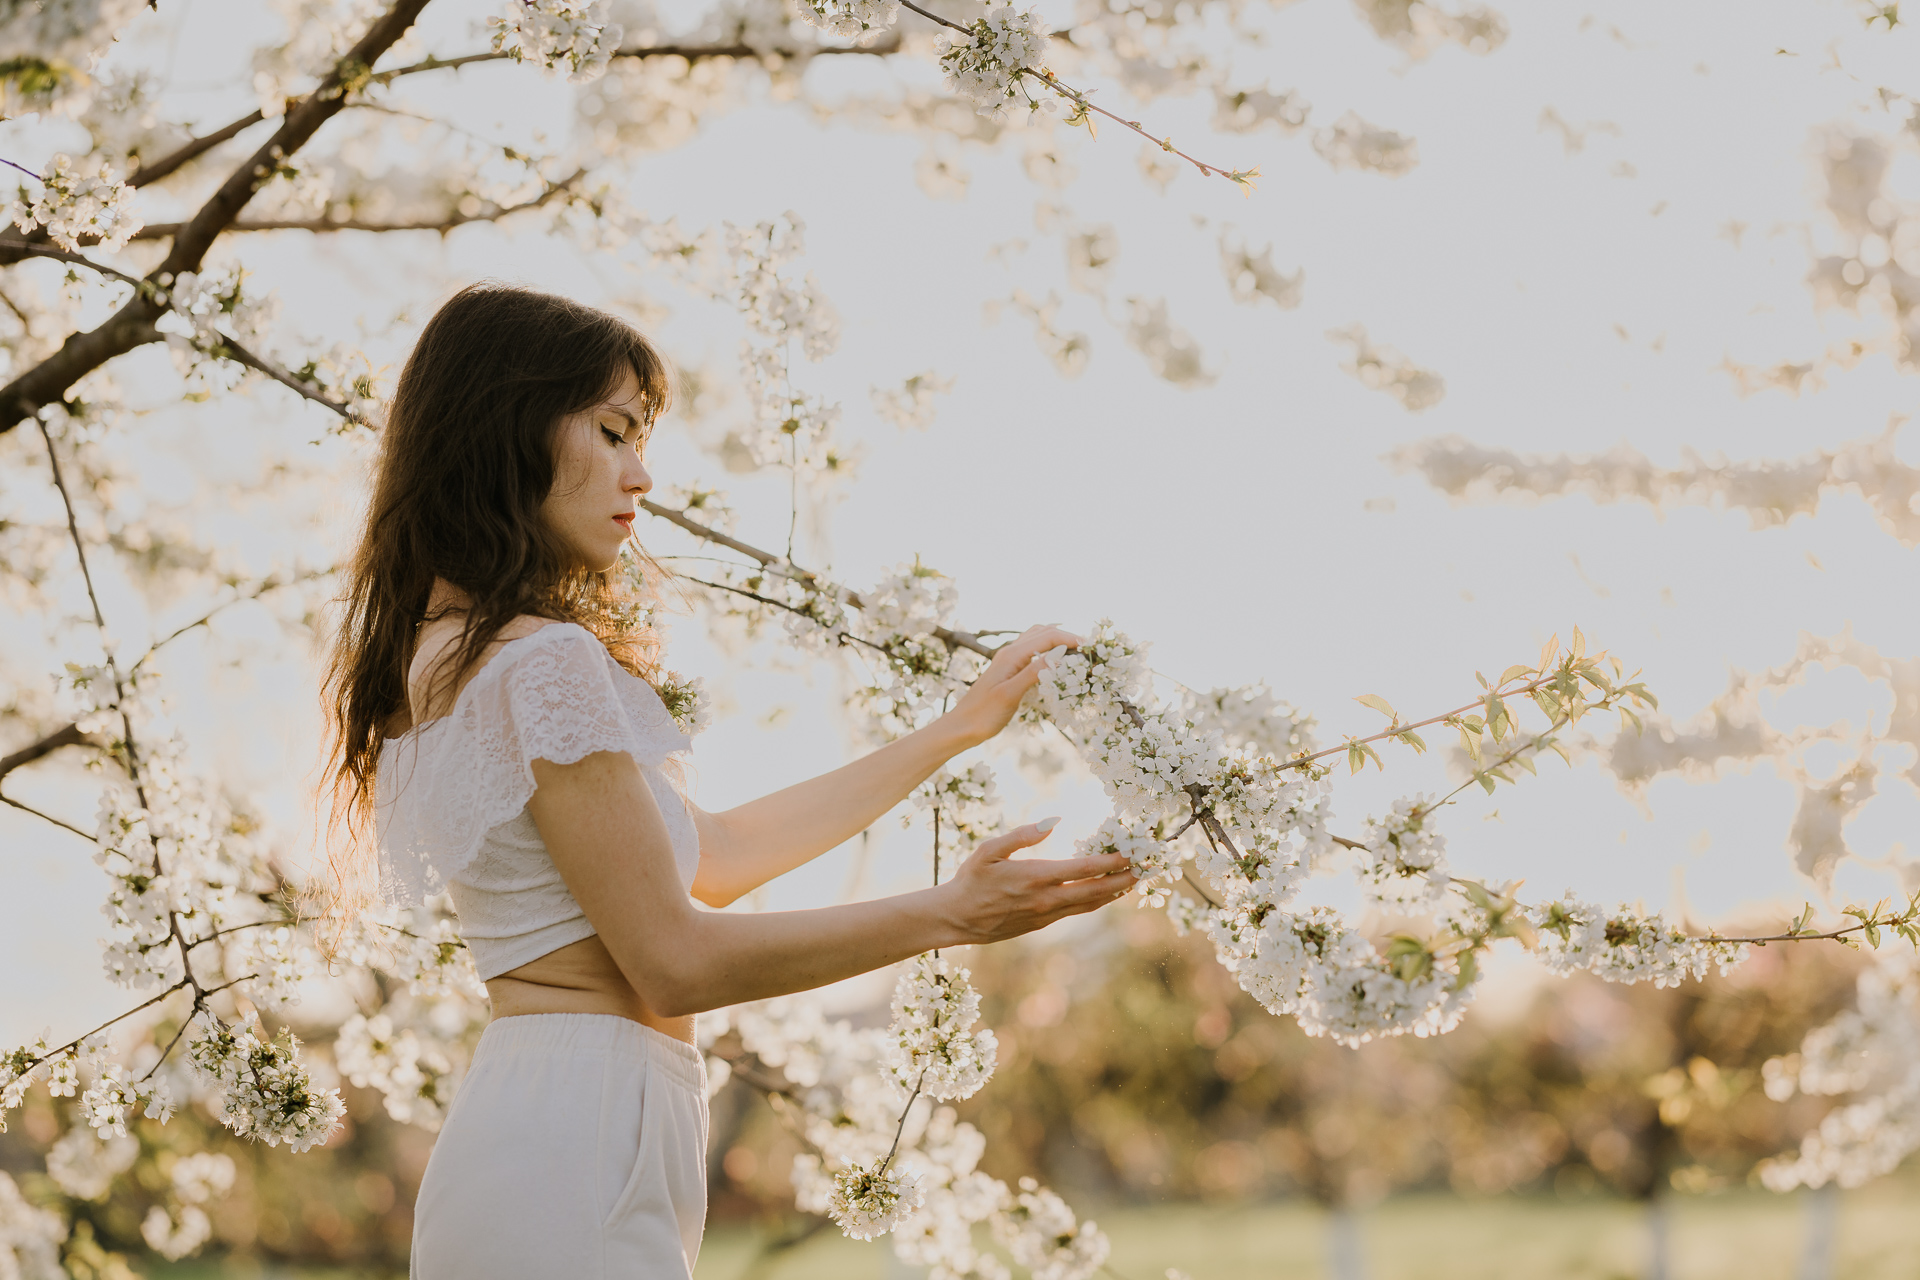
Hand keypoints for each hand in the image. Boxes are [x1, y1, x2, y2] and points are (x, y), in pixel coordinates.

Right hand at [937, 819, 1136, 944]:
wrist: (956, 918)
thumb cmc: (971, 879)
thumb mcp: (989, 850)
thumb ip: (1023, 834)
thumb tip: (1055, 820)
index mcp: (1035, 877)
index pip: (1085, 869)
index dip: (1113, 861)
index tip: (1134, 852)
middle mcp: (1046, 899)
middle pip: (1097, 891)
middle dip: (1126, 879)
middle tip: (1150, 868)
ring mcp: (1047, 915)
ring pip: (1090, 905)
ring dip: (1116, 892)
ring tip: (1136, 880)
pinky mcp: (1043, 925)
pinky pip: (1077, 911)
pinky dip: (1097, 901)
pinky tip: (1106, 893)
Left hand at [944, 623, 1084, 748]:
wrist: (962, 726)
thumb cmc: (984, 714)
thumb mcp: (1011, 694)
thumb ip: (1033, 672)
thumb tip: (1058, 655)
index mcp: (1011, 655)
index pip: (1047, 637)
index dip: (1070, 639)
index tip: (1090, 647)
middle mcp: (1009, 652)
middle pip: (1043, 632)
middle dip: (1066, 636)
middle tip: (1088, 648)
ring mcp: (1007, 660)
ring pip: (1036, 638)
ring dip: (1056, 639)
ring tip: (1075, 649)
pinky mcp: (1007, 670)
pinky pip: (1030, 650)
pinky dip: (1046, 648)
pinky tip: (1054, 659)